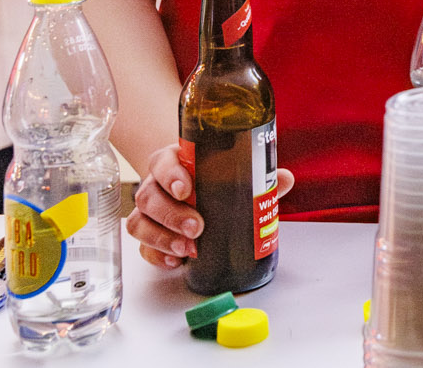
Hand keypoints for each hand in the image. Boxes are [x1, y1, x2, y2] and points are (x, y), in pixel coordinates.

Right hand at [128, 142, 295, 270]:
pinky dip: (157, 256)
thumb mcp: (235, 172)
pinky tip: (175, 261)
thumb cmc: (215, 178)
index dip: (170, 175)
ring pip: (139, 223)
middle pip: (148, 196)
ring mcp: (149, 211)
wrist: (197, 191)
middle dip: (171, 214)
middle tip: (197, 227)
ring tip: (187, 249)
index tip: (186, 189)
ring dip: (161, 238)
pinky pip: (142, 247)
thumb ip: (260, 176)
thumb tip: (283, 179)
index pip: (162, 162)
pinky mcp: (148, 236)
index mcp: (174, 161)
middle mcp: (156, 185)